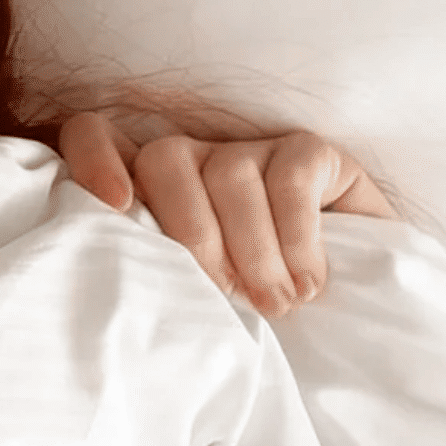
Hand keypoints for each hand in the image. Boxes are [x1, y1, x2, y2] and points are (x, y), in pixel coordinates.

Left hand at [59, 112, 401, 318]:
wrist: (351, 309)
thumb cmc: (248, 309)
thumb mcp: (192, 298)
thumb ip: (154, 278)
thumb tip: (126, 296)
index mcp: (146, 189)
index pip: (93, 135)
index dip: (93, 159)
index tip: (116, 205)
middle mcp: (192, 159)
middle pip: (164, 160)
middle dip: (191, 234)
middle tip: (225, 294)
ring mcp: (249, 149)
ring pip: (229, 175)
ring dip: (252, 250)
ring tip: (276, 304)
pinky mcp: (307, 151)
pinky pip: (289, 179)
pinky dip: (296, 238)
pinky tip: (307, 281)